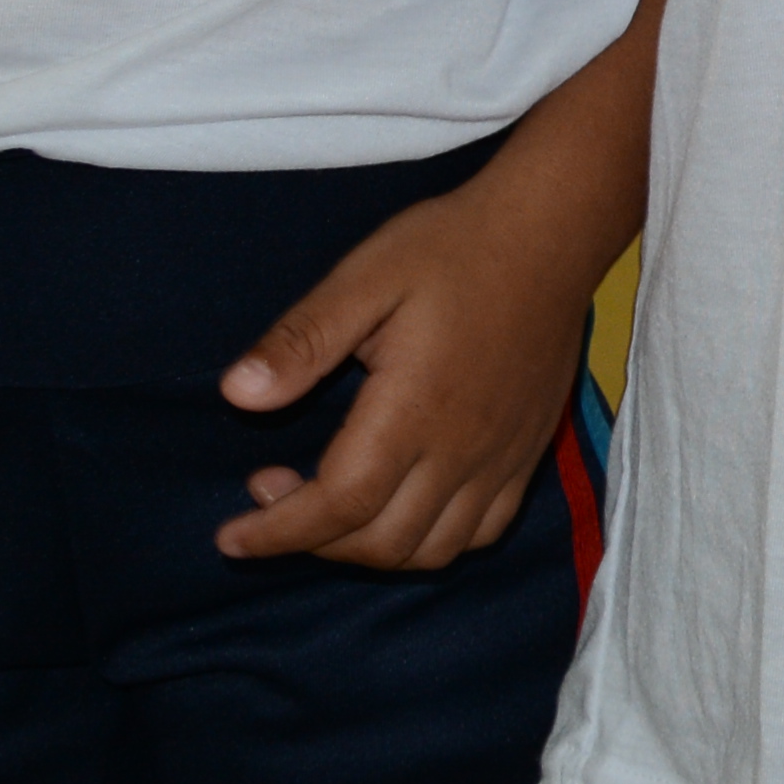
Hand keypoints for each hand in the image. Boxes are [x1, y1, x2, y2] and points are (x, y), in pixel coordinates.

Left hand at [214, 167, 609, 572]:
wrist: (551, 233)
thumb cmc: (453, 248)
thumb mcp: (366, 276)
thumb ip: (303, 340)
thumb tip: (237, 395)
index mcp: (415, 409)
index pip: (339, 505)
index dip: (278, 533)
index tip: (231, 537)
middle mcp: (462, 449)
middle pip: (380, 542)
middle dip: (311, 542)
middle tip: (271, 493)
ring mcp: (502, 458)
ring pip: (431, 550)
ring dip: (368, 550)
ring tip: (330, 508)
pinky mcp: (527, 453)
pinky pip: (481, 532)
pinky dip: (430, 543)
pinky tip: (402, 506)